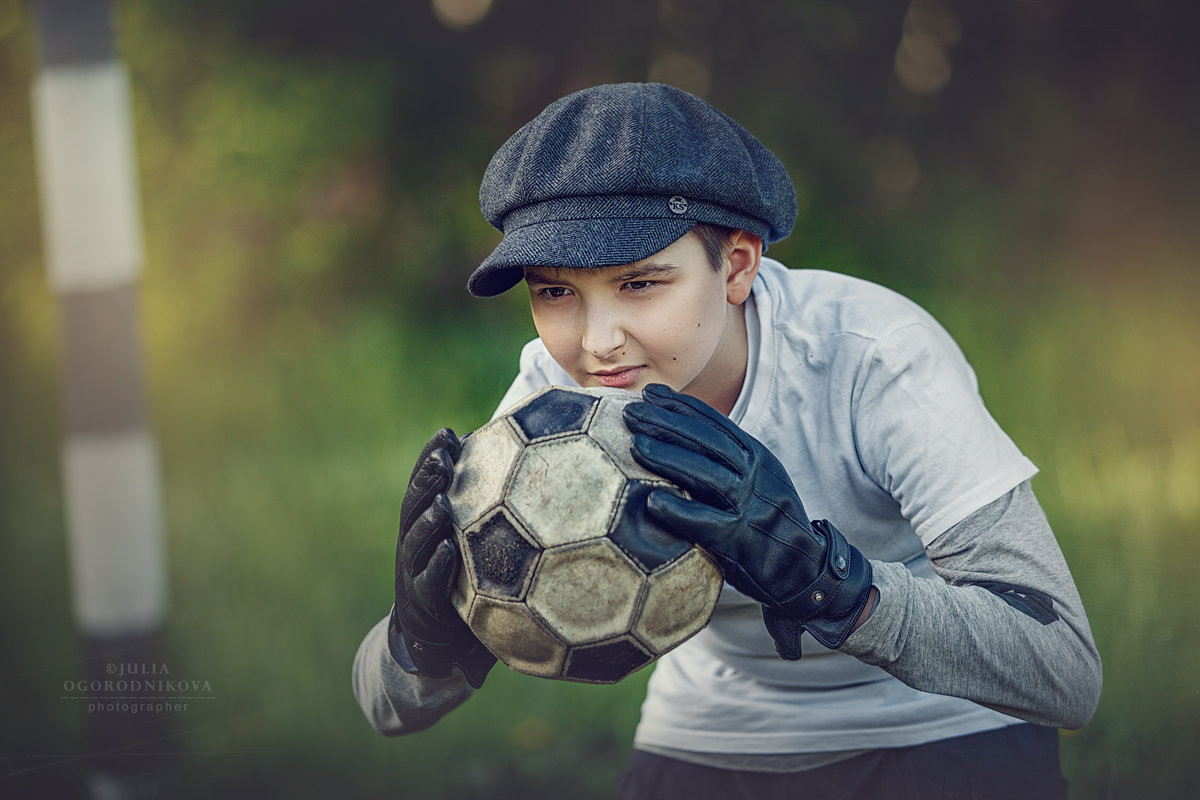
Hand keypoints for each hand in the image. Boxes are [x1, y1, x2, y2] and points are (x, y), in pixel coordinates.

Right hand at [389, 428, 495, 686]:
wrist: (440, 649)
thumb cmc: (470, 592)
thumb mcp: (482, 555)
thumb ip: (500, 522)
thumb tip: (544, 480)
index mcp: (428, 527)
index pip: (426, 486)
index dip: (432, 458)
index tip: (447, 433)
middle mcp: (416, 545)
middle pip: (415, 506)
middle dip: (426, 478)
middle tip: (441, 456)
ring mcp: (413, 574)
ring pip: (415, 542)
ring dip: (427, 520)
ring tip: (442, 500)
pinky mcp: (421, 605)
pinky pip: (427, 584)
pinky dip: (436, 566)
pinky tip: (449, 550)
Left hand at [622, 384, 873, 658]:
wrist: (804, 565)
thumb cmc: (766, 520)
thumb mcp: (756, 478)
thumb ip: (726, 460)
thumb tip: (680, 437)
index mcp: (755, 456)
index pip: (714, 423)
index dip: (680, 406)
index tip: (651, 393)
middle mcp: (753, 475)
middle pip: (706, 441)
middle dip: (667, 423)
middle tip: (632, 412)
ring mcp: (748, 506)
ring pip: (706, 474)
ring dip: (669, 457)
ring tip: (637, 445)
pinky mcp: (740, 539)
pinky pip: (705, 522)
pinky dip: (678, 511)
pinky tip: (652, 502)